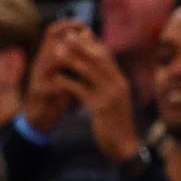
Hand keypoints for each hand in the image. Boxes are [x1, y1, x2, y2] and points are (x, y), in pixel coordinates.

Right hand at [21, 20, 81, 133]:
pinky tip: (79, 88)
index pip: (52, 32)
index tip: (84, 26)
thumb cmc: (54, 94)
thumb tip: (88, 41)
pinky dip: (66, 85)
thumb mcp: (64, 73)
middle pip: (51, 41)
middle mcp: (40, 62)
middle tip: (88, 38)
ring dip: (70, 58)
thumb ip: (72, 59)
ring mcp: (38, 76)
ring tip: (86, 61)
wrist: (39, 117)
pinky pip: (52, 85)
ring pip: (52, 60)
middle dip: (71, 38)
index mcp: (47, 57)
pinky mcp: (39, 92)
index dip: (67, 25)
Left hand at [53, 31, 138, 162]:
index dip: (91, 43)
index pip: (107, 56)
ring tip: (57, 51)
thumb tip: (97, 66)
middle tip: (66, 36)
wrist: (125, 147)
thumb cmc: (116, 122)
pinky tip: (56, 78)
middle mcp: (118, 85)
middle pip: (98, 58)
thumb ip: (107, 83)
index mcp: (121, 81)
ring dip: (71, 59)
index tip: (78, 32)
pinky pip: (81, 90)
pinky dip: (67, 82)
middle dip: (81, 45)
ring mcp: (110, 96)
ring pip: (89, 70)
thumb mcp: (114, 99)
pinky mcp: (100, 108)